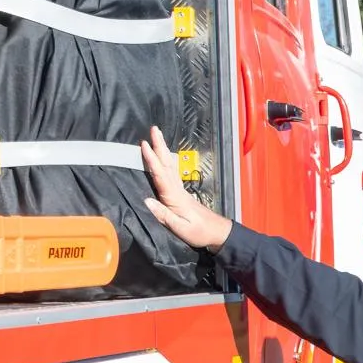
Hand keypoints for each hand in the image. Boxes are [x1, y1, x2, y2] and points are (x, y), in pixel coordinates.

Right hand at [140, 126, 231, 251]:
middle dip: (160, 146)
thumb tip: (146, 201)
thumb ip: (164, 215)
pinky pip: (172, 173)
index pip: (161, 174)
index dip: (152, 159)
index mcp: (175, 197)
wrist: (218, 234)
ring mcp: (180, 191)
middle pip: (167, 164)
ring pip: (170, 166)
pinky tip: (166, 157)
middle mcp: (177, 190)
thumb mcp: (180, 228)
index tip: (144, 144)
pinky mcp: (182, 194)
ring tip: (158, 137)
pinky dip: (168, 162)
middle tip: (154, 129)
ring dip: (163, 151)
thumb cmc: (200, 233)